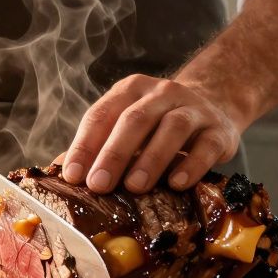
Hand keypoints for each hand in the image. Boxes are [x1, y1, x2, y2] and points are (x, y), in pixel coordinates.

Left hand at [60, 74, 243, 193]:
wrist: (215, 105)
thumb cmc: (158, 124)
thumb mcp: (126, 126)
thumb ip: (96, 146)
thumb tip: (58, 173)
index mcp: (130, 90)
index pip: (102, 114)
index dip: (85, 145)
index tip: (73, 176)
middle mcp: (161, 93)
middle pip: (134, 120)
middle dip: (114, 153)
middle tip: (99, 184)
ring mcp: (193, 109)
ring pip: (171, 128)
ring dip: (151, 159)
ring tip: (135, 187)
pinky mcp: (219, 130)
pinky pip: (205, 145)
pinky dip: (191, 165)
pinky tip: (176, 183)